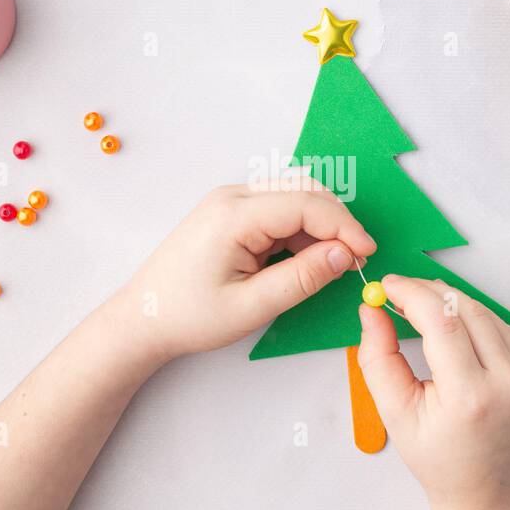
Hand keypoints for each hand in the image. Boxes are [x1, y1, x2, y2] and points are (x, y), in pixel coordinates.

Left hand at [118, 181, 376, 363]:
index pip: (306, 203)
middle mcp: (231, 197)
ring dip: (319, 226)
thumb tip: (344, 255)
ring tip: (330, 266)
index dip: (344, 227)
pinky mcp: (230, 213)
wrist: (142, 319)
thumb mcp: (252, 306)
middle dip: (336, 221)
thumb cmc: (188, 316)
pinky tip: (304, 261)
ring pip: (293, 197)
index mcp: (234, 215)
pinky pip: (277, 209)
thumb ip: (302, 278)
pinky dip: (300, 231)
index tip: (367, 255)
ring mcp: (229, 202)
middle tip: (355, 260)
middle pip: (303, 190)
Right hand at [357, 275, 509, 509]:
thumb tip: (372, 311)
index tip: (388, 286)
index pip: (441, 319)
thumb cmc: (441, 462)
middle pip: (464, 307)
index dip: (410, 293)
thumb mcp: (396, 414)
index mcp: (471, 396)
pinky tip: (452, 332)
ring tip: (419, 312)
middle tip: (399, 294)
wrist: (491, 495)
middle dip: (427, 292)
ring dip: (449, 302)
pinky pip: (501, 326)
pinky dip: (472, 319)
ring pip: (484, 311)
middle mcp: (509, 381)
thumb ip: (378, 358)